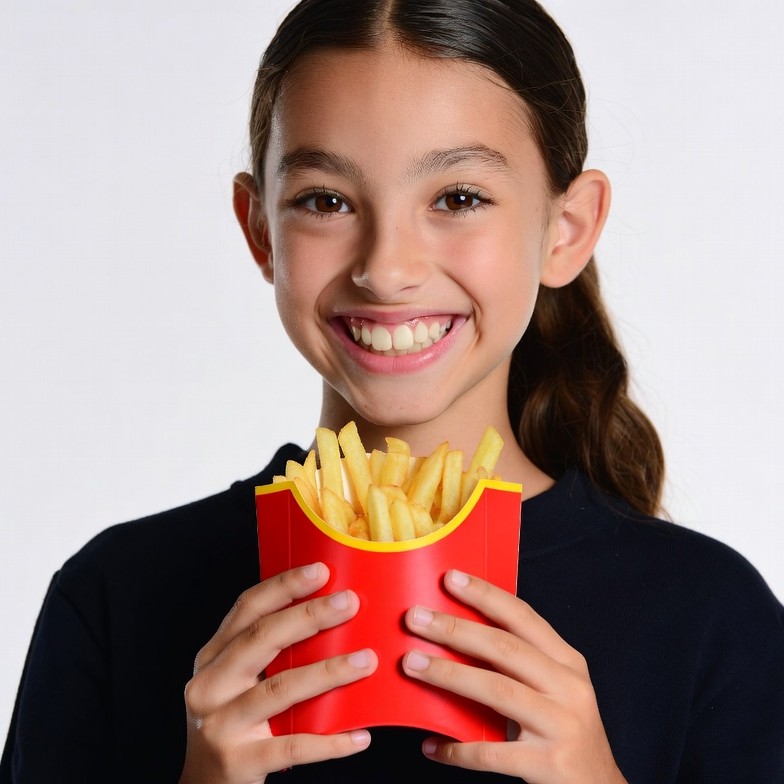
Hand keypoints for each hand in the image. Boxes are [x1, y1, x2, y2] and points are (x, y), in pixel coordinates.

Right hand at [179, 562, 376, 783]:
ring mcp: (220, 724)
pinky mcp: (237, 761)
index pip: (247, 609)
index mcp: (212, 657)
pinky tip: (359, 735)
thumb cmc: (232, 722)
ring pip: (280, 689)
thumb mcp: (235, 680)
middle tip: (350, 603)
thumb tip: (328, 612)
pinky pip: (291, 746)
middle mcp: (210, 685)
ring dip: (328, 672)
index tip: (321, 571)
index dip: (284, 586)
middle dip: (309, 616)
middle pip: (262, 639)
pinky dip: (329, 742)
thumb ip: (266, 650)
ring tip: (366, 661)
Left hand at [401, 569, 626, 783]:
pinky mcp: (548, 764)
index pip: (523, 618)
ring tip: (412, 664)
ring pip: (496, 691)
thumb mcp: (555, 688)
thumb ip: (518, 663)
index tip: (450, 578)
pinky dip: (458, 748)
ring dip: (449, 674)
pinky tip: (431, 745)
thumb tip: (457, 633)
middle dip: (456, 629)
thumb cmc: (565, 730)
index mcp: (568, 662)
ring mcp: (561, 726)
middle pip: (505, 648)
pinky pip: (492, 753)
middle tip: (416, 617)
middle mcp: (569, 688)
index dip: (486, 595)